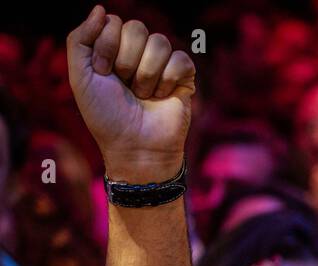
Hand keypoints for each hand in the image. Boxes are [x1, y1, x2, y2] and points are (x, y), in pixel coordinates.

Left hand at [67, 5, 194, 181]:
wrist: (134, 147)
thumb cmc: (106, 116)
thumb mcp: (80, 76)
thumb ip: (80, 38)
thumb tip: (101, 8)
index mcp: (113, 48)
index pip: (114, 22)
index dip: (107, 47)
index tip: (103, 73)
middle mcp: (138, 53)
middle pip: (137, 27)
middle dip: (127, 60)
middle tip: (125, 86)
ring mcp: (162, 64)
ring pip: (159, 42)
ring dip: (146, 74)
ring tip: (143, 95)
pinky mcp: (184, 78)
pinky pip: (180, 59)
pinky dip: (168, 81)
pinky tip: (162, 97)